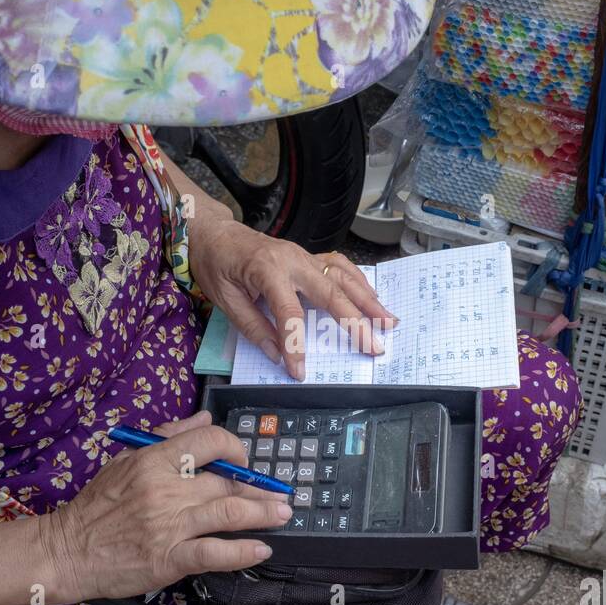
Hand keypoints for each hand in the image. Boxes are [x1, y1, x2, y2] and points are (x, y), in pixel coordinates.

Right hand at [37, 412, 289, 603]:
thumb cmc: (96, 506)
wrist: (67, 550)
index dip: (235, 450)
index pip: (209, 441)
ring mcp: (169, 525)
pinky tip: (261, 550)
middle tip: (281, 497)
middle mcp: (165, 489)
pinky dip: (243, 552)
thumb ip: (167, 437)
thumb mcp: (125, 460)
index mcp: (154, 460)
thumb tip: (202, 418)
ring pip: (229, 514)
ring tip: (282, 516)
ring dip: (263, 515)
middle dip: (260, 490)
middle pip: (227, 483)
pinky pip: (215, 553)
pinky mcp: (169, 559)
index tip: (244, 464)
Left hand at [188, 216, 396, 379]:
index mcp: (267, 270)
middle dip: (356, 321)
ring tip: (389, 321)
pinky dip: (360, 283)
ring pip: (343, 277)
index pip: (289, 314)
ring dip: (369, 300)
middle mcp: (293, 260)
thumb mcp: (225, 300)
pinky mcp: (309, 256)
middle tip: (375, 345)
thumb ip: (252, 327)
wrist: (216, 234)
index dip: (296, 345)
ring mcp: (304, 256)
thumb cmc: (217, 264)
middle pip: (331, 292)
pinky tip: (372, 299)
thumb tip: (278, 355)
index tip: (299, 371)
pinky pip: (340, 268)